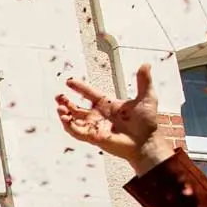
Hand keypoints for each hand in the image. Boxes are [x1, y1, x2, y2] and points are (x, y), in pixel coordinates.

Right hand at [57, 65, 176, 174]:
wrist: (147, 142)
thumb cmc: (147, 122)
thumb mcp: (147, 97)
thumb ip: (144, 81)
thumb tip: (146, 64)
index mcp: (107, 104)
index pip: (89, 93)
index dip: (79, 87)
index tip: (69, 81)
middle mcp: (98, 115)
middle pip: (76, 108)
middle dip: (65, 102)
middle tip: (58, 96)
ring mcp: (95, 126)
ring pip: (73, 120)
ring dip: (64, 114)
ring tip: (59, 108)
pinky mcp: (93, 137)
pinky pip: (76, 132)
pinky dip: (68, 126)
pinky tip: (65, 119)